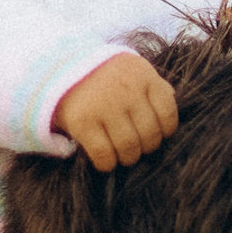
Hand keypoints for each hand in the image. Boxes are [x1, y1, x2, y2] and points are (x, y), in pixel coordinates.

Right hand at [56, 52, 179, 171]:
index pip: (168, 113)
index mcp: (143, 75)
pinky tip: (106, 160)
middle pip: (150, 134)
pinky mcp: (82, 122)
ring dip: (129, 158)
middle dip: (146, 147)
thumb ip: (153, 87)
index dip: (165, 130)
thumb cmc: (105, 75)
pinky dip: (108, 164)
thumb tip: (171, 114)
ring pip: (129, 148)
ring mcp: (104, 106)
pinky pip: (104, 155)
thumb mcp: (133, 70)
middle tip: (138, 147)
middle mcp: (126, 90)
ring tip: (124, 154)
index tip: (156, 133)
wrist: (60, 68)